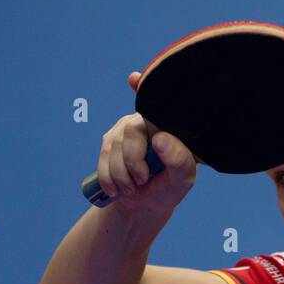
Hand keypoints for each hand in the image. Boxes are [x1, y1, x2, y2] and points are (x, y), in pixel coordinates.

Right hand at [92, 71, 197, 212]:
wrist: (145, 204)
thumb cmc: (169, 187)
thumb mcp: (181, 180)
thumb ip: (178, 160)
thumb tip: (159, 137)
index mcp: (167, 126)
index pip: (157, 105)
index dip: (144, 87)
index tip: (134, 79)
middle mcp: (146, 122)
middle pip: (131, 131)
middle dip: (133, 162)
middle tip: (142, 180)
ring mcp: (126, 129)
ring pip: (114, 146)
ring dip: (121, 176)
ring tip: (133, 188)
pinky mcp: (110, 141)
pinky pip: (102, 156)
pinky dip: (108, 178)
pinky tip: (117, 189)